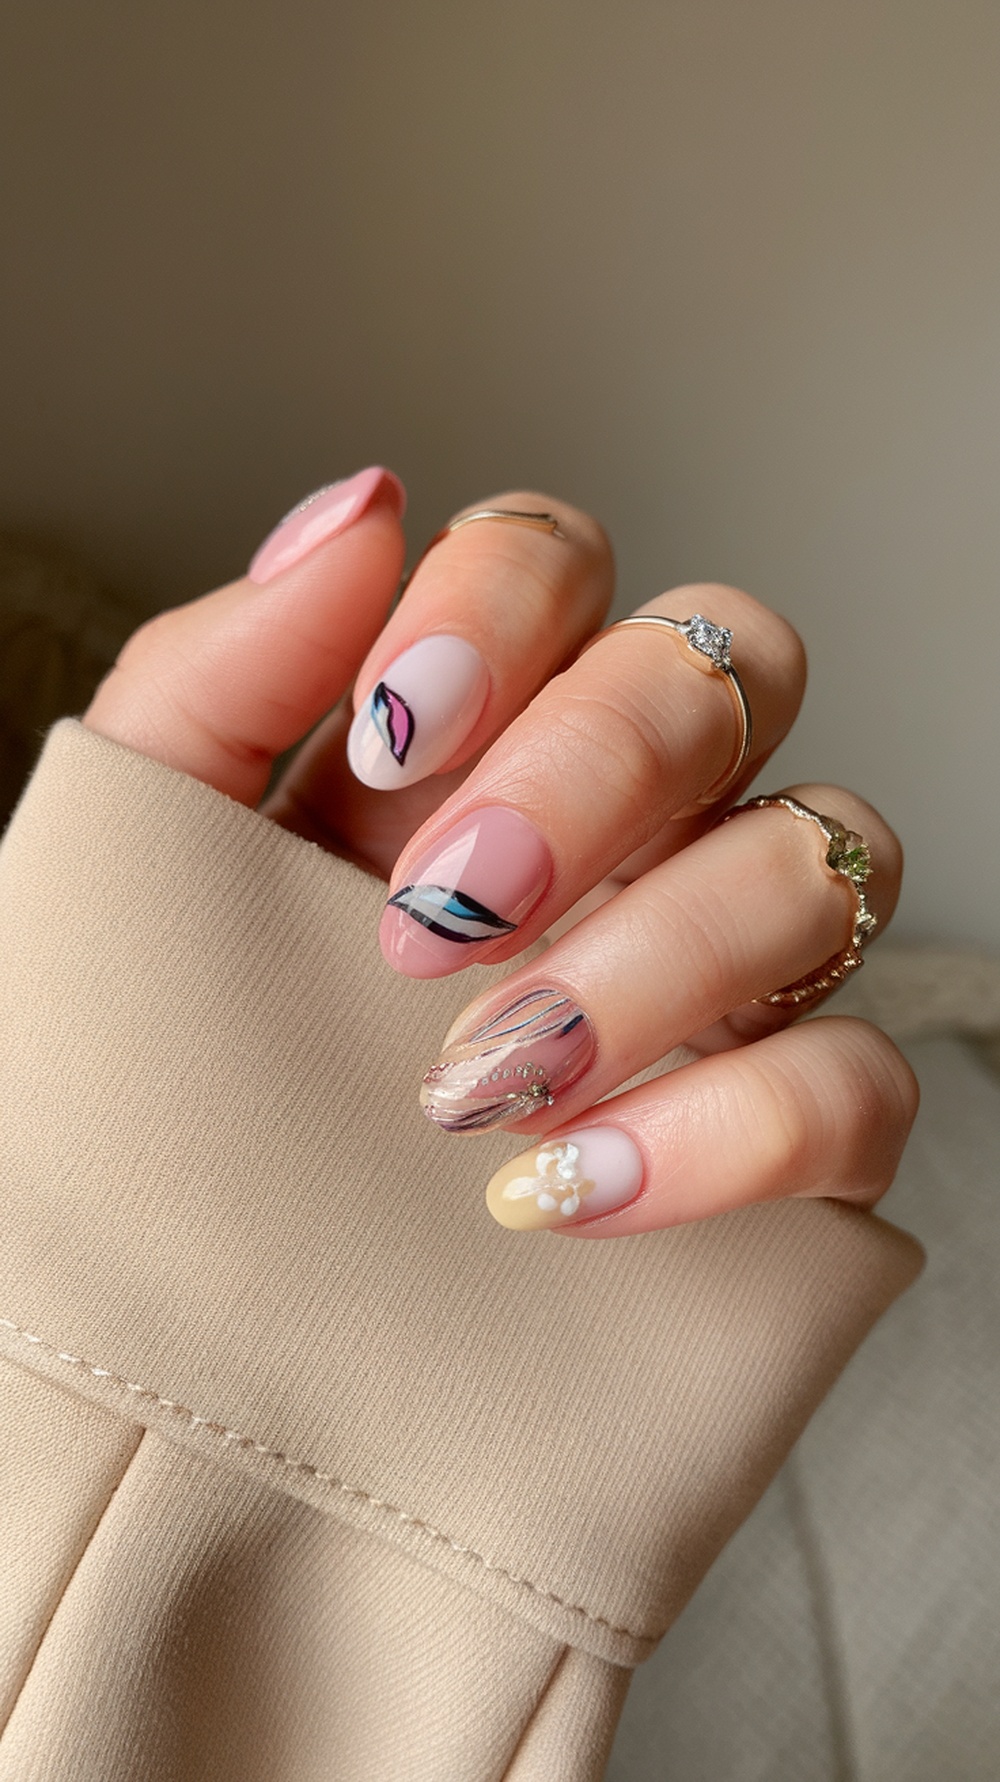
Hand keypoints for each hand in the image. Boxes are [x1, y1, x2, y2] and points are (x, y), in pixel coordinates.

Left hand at [84, 467, 917, 1235]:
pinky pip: (864, 1081)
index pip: (567, 559)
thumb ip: (227, 678)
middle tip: (438, 915)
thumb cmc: (152, 1095)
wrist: (179, 1359)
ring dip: (656, 948)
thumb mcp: (142, 872)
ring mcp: (723, 979)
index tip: (390, 737)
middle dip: (595, 765)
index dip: (505, 608)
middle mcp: (624, 830)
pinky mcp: (787, 1146)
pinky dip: (736, 1124)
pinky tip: (570, 1190)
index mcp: (470, 743)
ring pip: (825, 851)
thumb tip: (362, 512)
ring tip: (479, 1080)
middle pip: (731, 665)